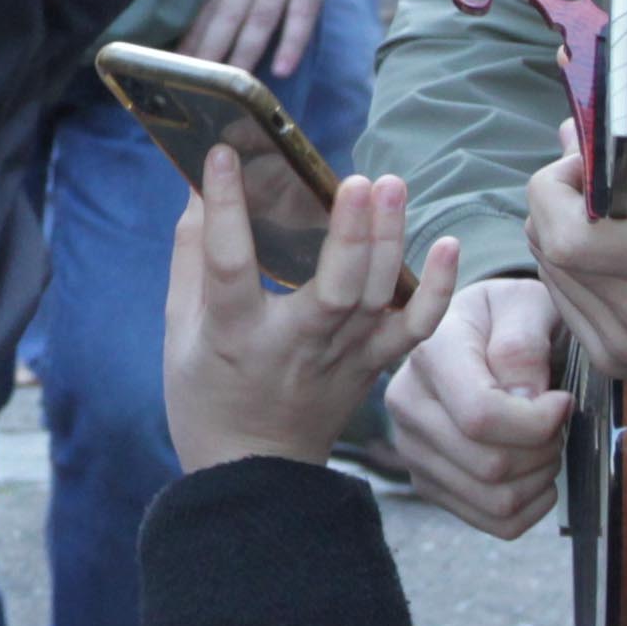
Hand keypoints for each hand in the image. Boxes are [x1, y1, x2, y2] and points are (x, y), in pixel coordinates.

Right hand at [164, 148, 458, 470]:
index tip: (223, 153)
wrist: (254, 472)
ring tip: (391, 186)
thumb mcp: (178, 330)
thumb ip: (192, 255)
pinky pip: (414, 329)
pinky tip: (448, 245)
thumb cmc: (206, 395)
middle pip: (332, 289)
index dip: (223, 207)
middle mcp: (294, 347)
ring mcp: (341, 358)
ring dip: (389, 240)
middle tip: (357, 181)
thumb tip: (199, 186)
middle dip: (349, 232)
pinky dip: (437, 291)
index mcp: (234, 336)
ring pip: (375, 299)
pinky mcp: (373, 366)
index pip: (229, 264)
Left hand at [179, 0, 360, 75]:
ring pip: (258, 21)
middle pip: (226, 15)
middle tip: (191, 77)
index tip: (174, 51)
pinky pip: (301, 17)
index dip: (191, 27)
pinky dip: (292, 44)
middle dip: (207, 48)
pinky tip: (280, 69)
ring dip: (242, 53)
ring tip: (228, 81)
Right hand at [388, 275, 575, 535]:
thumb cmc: (508, 318)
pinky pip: (494, 522)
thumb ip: (524, 342)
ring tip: (547, 444)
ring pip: (494, 499)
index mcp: (429, 355)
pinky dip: (532, 507)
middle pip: (490, 465)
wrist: (478, 335)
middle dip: (544, 449)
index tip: (563, 400)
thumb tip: (525, 398)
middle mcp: (407, 406)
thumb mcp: (525, 304)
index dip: (537, 421)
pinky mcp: (429, 482)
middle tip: (558, 423)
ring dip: (539, 478)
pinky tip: (538, 474)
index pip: (480, 416)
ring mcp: (413, 450)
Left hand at [525, 121, 626, 381]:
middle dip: (562, 204)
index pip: (563, 229)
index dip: (559, 186)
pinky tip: (621, 258)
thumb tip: (572, 135)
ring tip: (623, 224)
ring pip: (550, 274)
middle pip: (548, 247)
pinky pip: (566, 303)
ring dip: (568, 237)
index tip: (589, 164)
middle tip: (608, 187)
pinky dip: (578, 272)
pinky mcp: (621, 363)